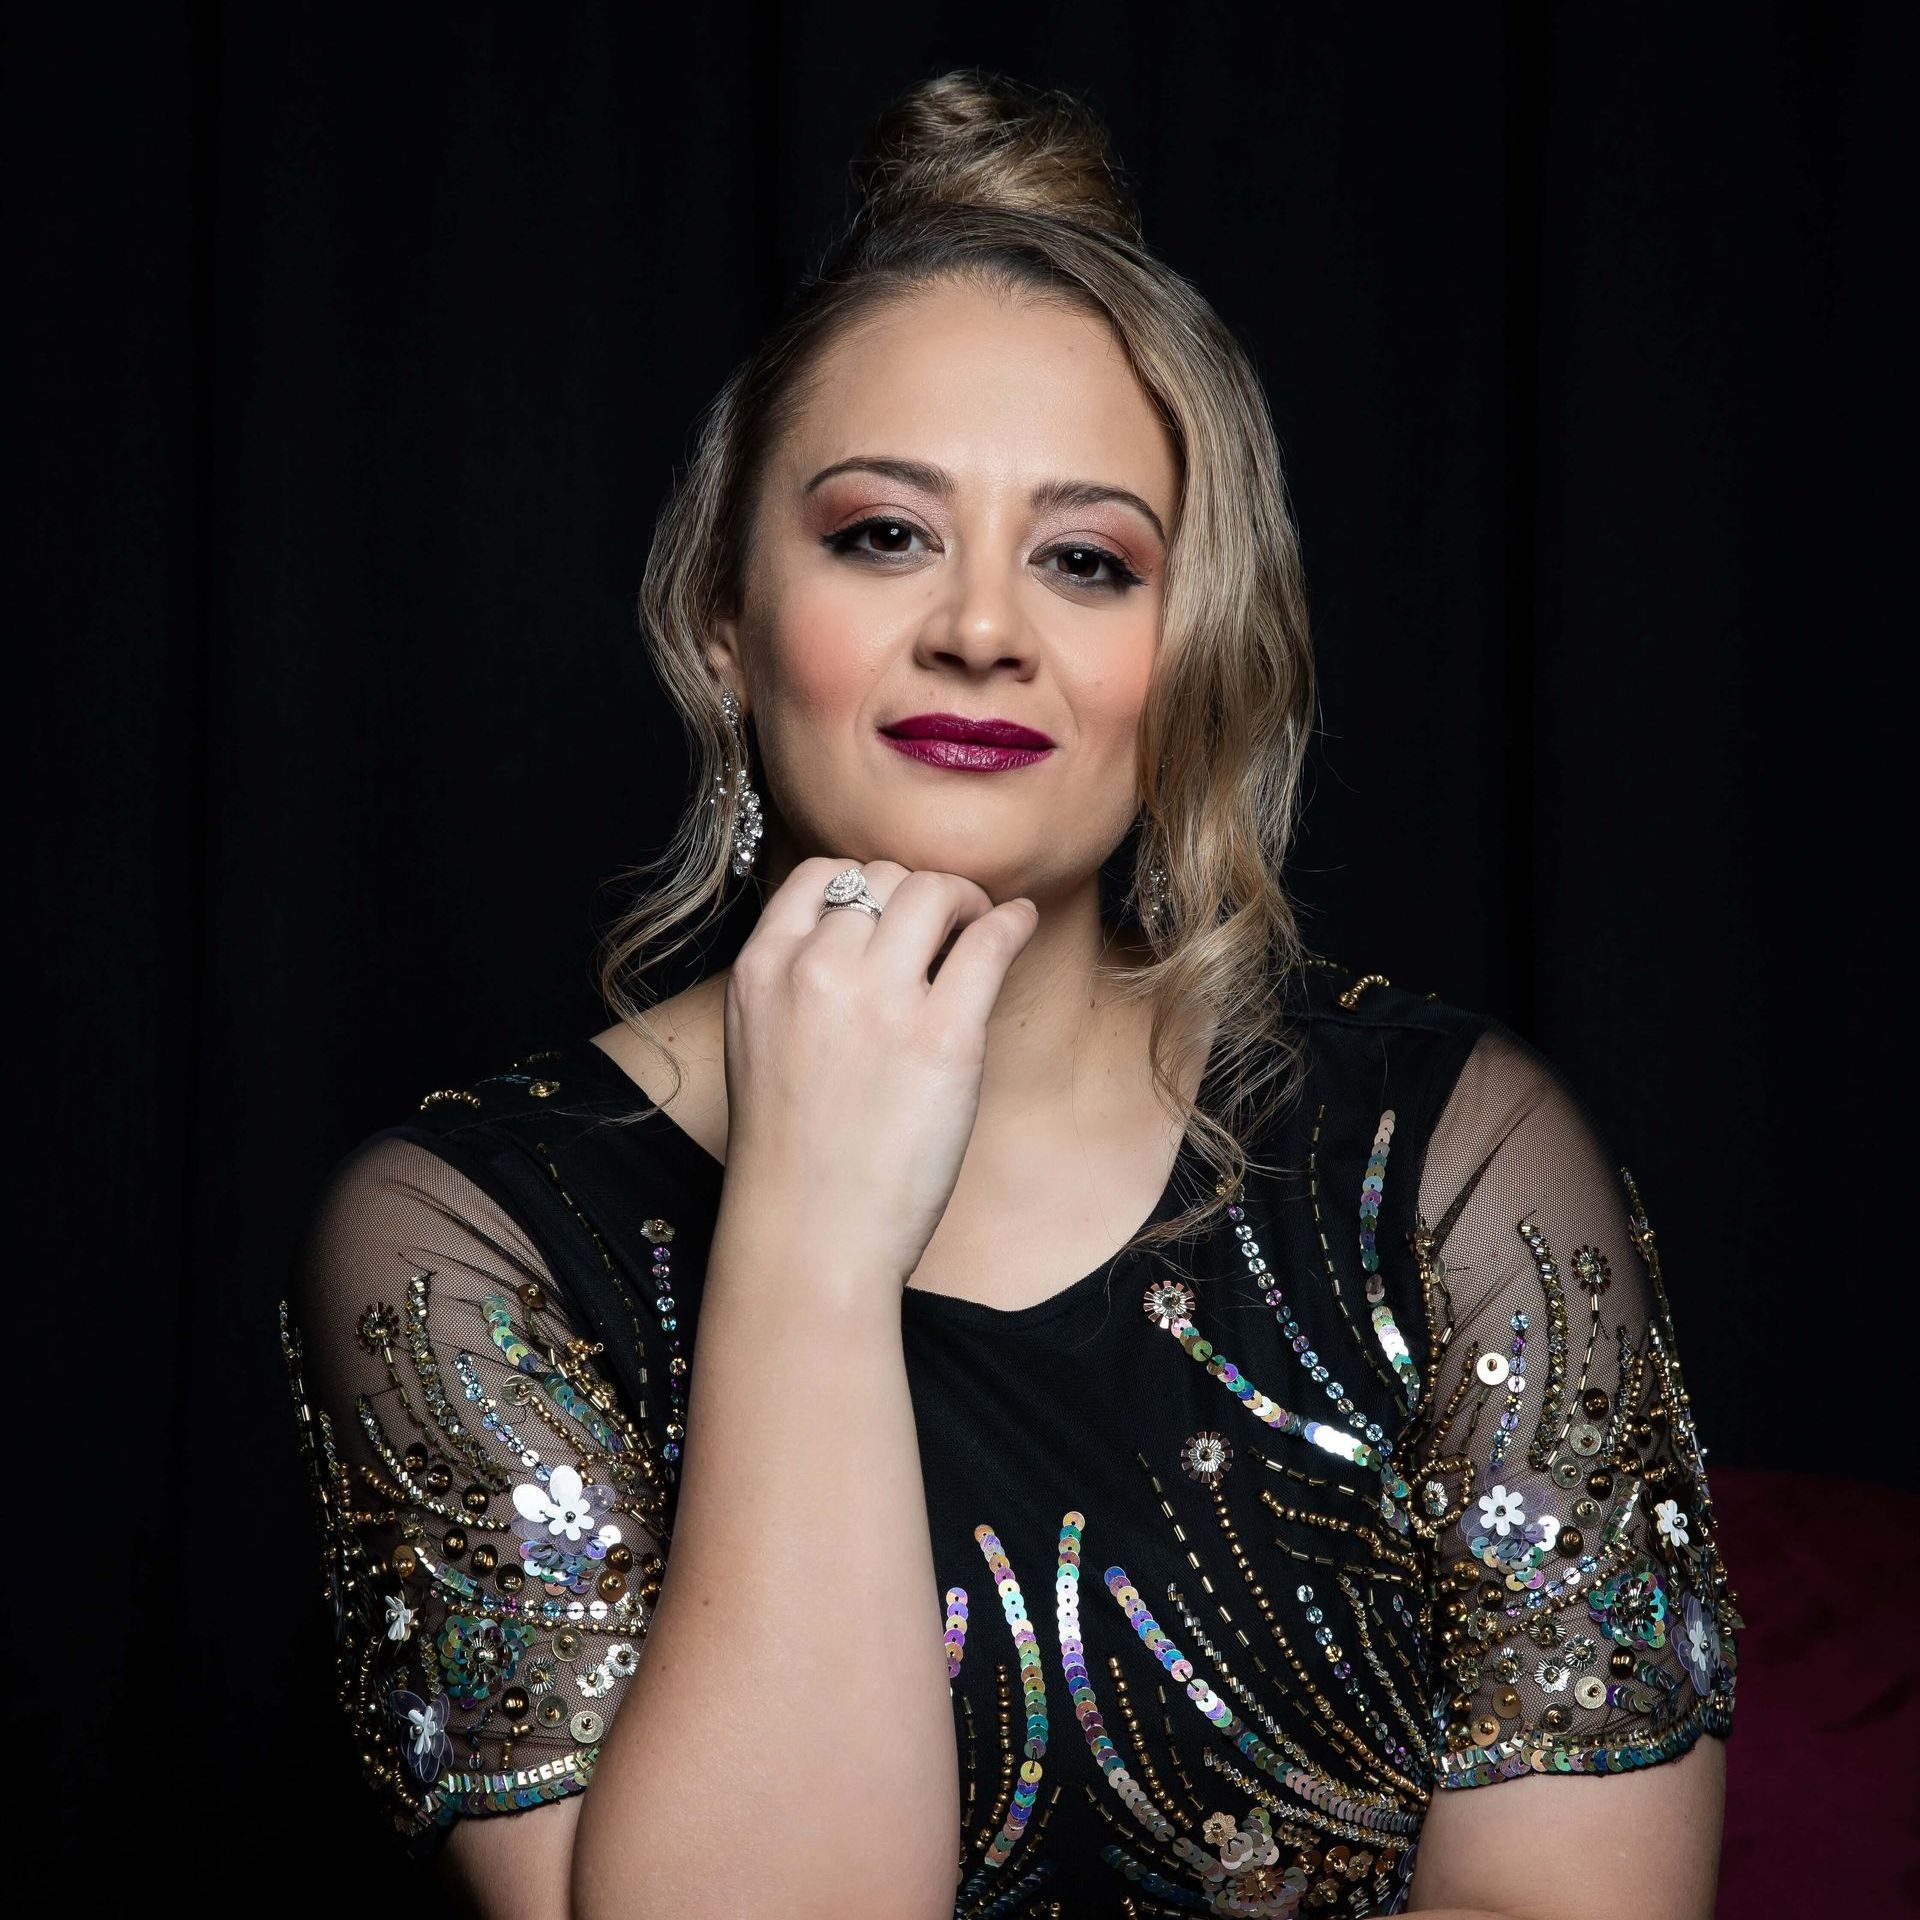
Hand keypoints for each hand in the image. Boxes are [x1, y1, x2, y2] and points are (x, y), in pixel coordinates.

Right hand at [715, 856, 1040, 1291]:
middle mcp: (816, 970)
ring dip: (966, 899)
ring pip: (935, 893)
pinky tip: (1019, 927)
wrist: (808, 1236)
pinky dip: (1011, 922)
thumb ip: (796, 983)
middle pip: (884, 877)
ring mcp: (880, 1000)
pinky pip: (990, 941)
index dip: (869, 881)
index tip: (895, 910)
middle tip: (948, 922)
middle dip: (921, 893)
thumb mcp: (759, 1044)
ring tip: (981, 925)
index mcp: (762, 969)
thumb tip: (864, 938)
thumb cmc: (791, 1157)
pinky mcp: (943, 1036)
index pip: (822, 873)